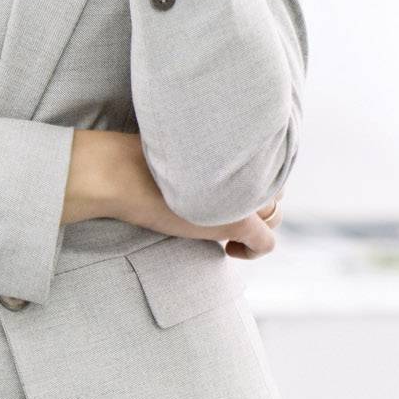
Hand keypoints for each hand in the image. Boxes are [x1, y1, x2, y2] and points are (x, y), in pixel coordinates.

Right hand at [87, 131, 280, 254]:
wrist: (123, 173)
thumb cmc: (143, 160)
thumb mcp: (186, 152)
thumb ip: (211, 158)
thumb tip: (219, 168)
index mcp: (238, 146)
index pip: (269, 164)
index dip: (251, 182)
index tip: (227, 192)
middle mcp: (249, 168)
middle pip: (275, 190)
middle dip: (256, 203)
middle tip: (225, 212)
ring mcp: (247, 197)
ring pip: (274, 216)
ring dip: (256, 225)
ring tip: (225, 228)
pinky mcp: (240, 223)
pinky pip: (265, 244)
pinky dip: (251, 252)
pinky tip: (228, 249)